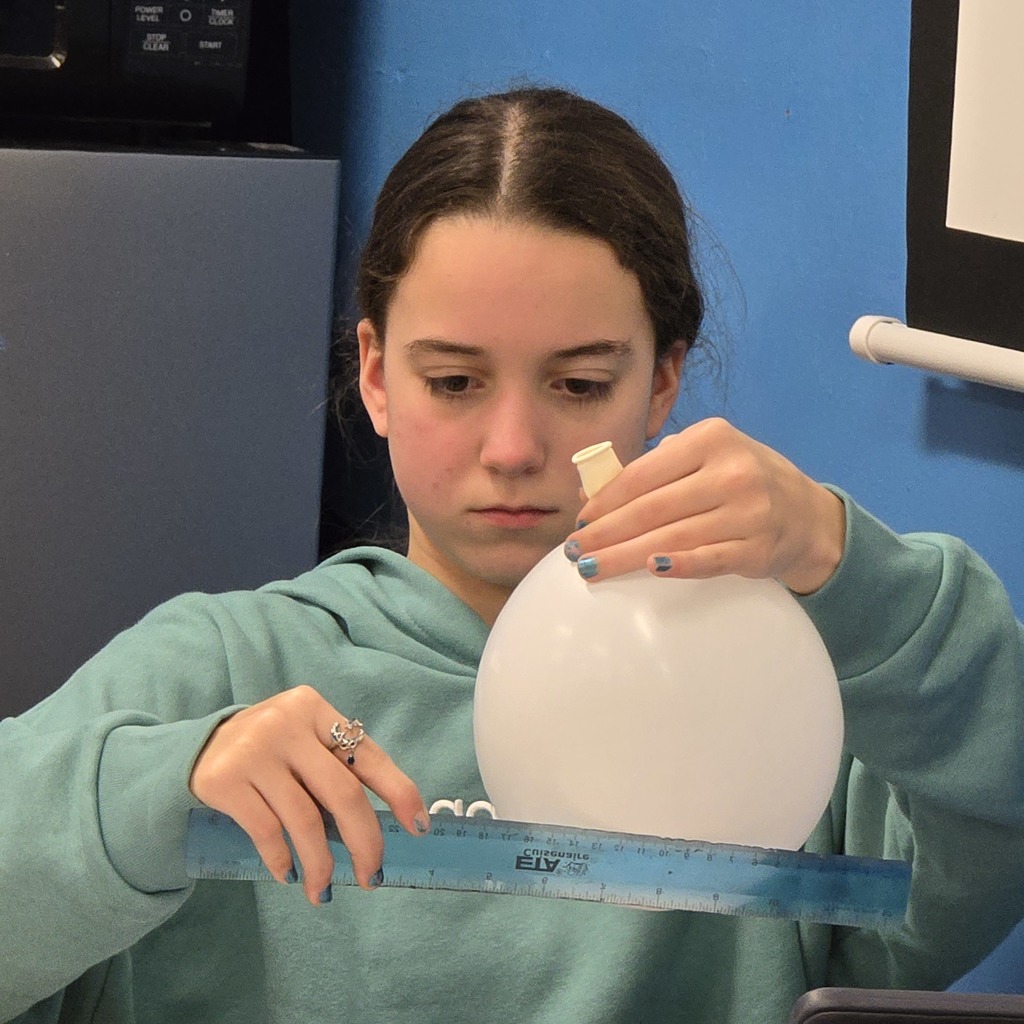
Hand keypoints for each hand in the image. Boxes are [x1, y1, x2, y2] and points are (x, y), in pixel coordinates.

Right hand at [189, 685, 429, 905]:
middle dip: (365, 841)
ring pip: (305, 820)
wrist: (197, 747)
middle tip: (372, 876)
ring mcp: (254, 750)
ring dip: (321, 863)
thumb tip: (382, 825)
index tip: (419, 827)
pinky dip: (283, 860)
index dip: (399, 793)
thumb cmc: (269, 750)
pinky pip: (266, 832)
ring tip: (323, 890)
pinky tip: (289, 874)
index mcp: (315, 709)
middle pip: (342, 793)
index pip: (368, 756)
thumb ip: (335, 768)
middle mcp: (286, 723)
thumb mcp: (303, 741)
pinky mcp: (224, 780)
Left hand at [566, 418, 845, 593]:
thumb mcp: (703, 458)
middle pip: (652, 509)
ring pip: (672, 537)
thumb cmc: (740, 480)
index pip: (643, 473)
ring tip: (592, 568)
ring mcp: (748, 512)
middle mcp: (732, 471)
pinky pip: (709, 559)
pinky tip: (648, 569)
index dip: (605, 500)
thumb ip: (651, 470)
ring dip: (625, 556)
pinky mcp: (758, 548)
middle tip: (575, 551)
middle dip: (606, 532)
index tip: (579, 520)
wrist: (806, 514)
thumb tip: (586, 493)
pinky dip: (678, 565)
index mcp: (711, 439)